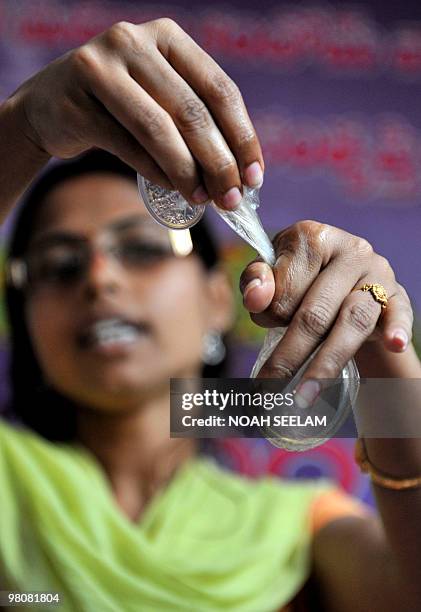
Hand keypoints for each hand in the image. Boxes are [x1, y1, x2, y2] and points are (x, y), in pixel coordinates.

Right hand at [11, 19, 263, 209]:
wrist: (50, 106)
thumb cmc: (120, 106)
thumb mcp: (161, 98)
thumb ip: (196, 122)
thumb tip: (239, 175)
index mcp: (168, 37)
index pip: (220, 89)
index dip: (243, 136)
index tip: (255, 176)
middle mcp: (134, 41)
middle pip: (192, 111)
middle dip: (219, 162)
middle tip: (232, 199)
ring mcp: (102, 67)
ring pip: (159, 129)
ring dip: (188, 172)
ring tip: (204, 200)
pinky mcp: (78, 100)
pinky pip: (127, 145)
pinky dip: (155, 173)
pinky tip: (173, 190)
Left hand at [240, 221, 412, 397]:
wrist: (344, 279)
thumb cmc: (299, 278)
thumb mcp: (272, 275)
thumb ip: (256, 283)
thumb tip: (255, 298)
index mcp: (310, 238)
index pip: (284, 290)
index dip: (269, 316)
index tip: (267, 325)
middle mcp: (348, 249)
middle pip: (315, 311)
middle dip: (290, 356)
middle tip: (271, 388)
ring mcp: (376, 272)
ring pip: (351, 320)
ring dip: (327, 363)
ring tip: (305, 396)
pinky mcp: (397, 294)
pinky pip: (399, 312)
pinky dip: (396, 329)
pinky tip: (393, 345)